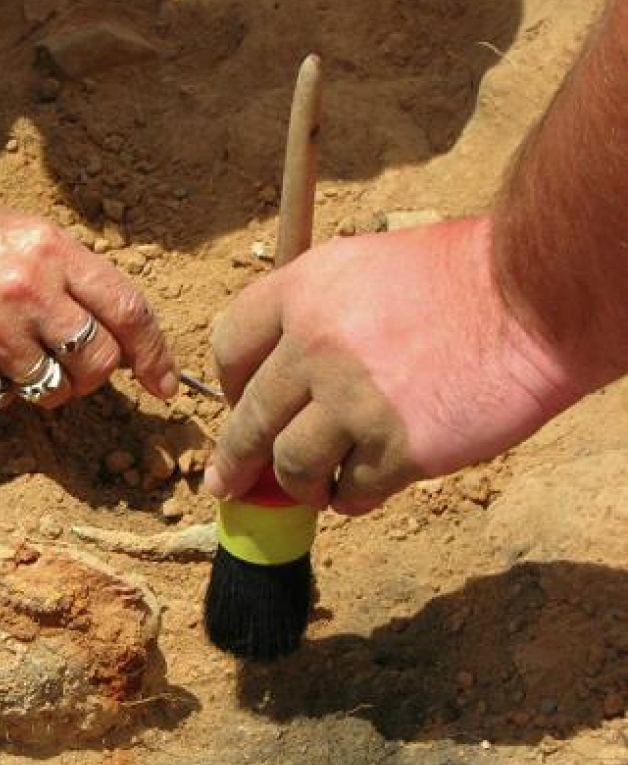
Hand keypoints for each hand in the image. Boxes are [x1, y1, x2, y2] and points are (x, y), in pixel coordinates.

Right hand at [0, 188, 178, 406]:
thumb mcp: (22, 232)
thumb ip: (71, 275)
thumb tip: (120, 332)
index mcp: (52, 250)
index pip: (127, 309)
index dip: (154, 354)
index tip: (165, 384)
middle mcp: (29, 289)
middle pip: (100, 361)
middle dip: (94, 374)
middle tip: (72, 365)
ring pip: (56, 389)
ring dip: (46, 384)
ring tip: (14, 352)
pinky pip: (7, 399)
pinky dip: (1, 389)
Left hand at [203, 217, 576, 513]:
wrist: (536, 302)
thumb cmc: (462, 277)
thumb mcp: (367, 265)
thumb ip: (317, 314)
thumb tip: (282, 374)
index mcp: (303, 292)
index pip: (229, 347)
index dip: (229, 384)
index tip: (236, 404)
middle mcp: (315, 346)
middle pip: (248, 419)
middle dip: (234, 461)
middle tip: (226, 484)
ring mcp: (353, 401)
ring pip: (292, 465)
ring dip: (299, 484)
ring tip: (316, 488)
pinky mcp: (397, 450)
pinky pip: (351, 491)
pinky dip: (351, 498)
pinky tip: (362, 490)